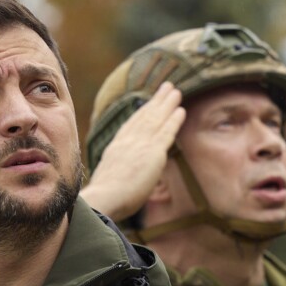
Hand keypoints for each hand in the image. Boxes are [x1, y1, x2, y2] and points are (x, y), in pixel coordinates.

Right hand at [81, 82, 184, 221]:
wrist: (105, 197)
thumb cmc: (104, 198)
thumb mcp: (106, 180)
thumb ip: (116, 174)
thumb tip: (117, 180)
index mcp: (115, 148)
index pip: (130, 127)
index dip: (141, 114)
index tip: (148, 104)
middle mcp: (127, 142)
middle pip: (144, 117)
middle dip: (156, 101)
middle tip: (166, 87)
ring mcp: (140, 145)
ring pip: (156, 119)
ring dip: (167, 104)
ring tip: (175, 91)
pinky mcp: (153, 152)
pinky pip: (166, 132)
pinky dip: (174, 120)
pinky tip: (181, 110)